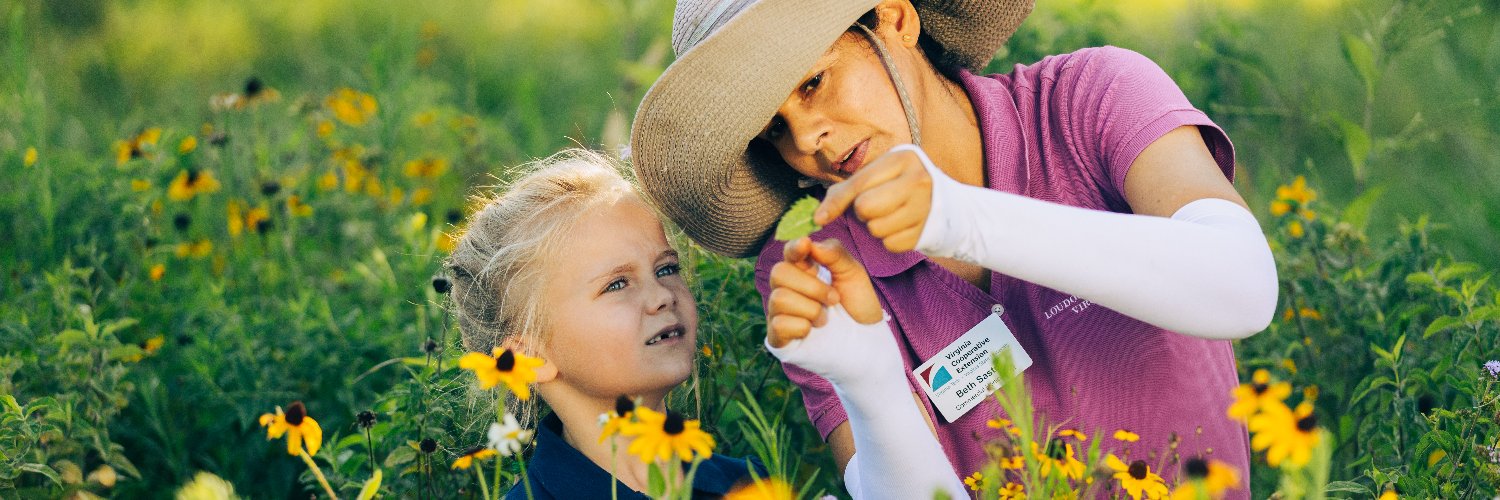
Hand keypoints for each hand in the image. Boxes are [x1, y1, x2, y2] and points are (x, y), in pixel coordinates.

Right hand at [766, 237, 881, 347]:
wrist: (866, 341)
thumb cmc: (858, 306)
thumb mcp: (853, 274)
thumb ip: (835, 254)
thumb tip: (810, 243)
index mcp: (803, 270)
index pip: (788, 252)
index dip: (794, 248)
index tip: (806, 246)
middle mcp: (786, 288)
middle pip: (778, 273)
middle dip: (812, 287)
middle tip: (833, 299)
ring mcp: (780, 312)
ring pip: (780, 298)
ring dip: (811, 309)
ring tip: (825, 319)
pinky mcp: (778, 337)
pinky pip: (779, 324)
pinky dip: (803, 327)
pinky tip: (812, 331)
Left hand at [815, 145, 932, 253]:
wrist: (945, 201)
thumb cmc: (899, 184)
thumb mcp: (879, 174)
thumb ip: (848, 189)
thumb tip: (818, 217)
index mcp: (903, 159)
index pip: (860, 184)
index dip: (836, 202)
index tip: (819, 218)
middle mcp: (918, 180)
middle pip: (866, 207)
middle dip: (862, 211)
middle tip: (872, 206)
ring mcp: (926, 207)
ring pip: (876, 228)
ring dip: (875, 226)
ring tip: (888, 215)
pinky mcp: (927, 230)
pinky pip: (891, 244)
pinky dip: (890, 239)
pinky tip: (900, 226)